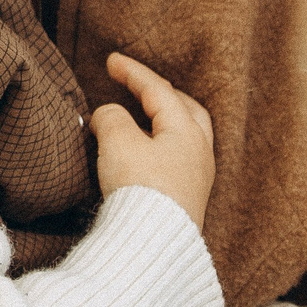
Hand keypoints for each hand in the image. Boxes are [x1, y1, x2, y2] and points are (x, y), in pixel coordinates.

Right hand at [90, 52, 214, 227]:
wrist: (154, 246)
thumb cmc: (140, 190)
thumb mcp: (117, 142)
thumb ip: (111, 118)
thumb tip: (108, 117)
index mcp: (186, 130)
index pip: (159, 90)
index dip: (132, 72)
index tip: (111, 60)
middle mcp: (199, 152)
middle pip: (186, 109)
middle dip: (162, 94)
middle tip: (139, 86)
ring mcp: (197, 178)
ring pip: (185, 136)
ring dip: (164, 121)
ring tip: (141, 119)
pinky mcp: (187, 200)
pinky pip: (178, 160)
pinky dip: (160, 146)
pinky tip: (144, 155)